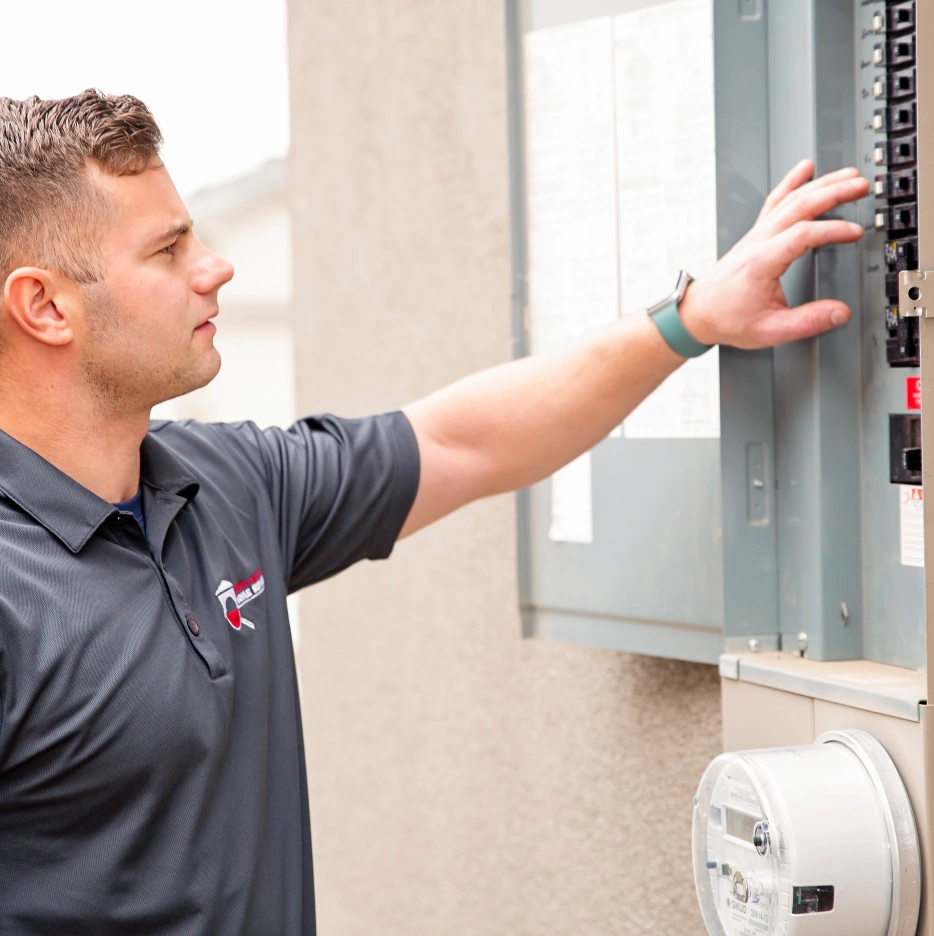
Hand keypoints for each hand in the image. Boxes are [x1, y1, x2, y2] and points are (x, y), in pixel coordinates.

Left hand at [677, 160, 869, 349]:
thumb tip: (838, 313)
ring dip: (820, 184)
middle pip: (797, 206)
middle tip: (859, 186)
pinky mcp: (755, 235)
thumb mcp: (769, 330)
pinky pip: (775, 201)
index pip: (801, 235)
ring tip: (847, 176)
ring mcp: (755, 235)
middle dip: (832, 193)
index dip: (831, 230)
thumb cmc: (726, 318)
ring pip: (789, 200)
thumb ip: (806, 322)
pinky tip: (806, 169)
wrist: (697, 312)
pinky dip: (791, 182)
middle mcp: (758, 242)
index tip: (853, 232)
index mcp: (761, 262)